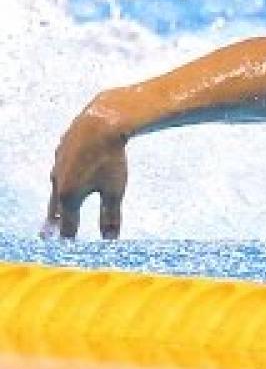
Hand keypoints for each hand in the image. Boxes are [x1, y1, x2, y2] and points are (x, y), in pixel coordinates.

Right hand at [44, 98, 129, 239]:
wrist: (100, 123)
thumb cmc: (109, 159)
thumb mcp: (114, 190)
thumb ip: (111, 216)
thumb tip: (111, 239)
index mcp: (68, 196)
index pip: (68, 225)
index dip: (69, 236)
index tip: (69, 246)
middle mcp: (58, 182)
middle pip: (56, 208)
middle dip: (56, 221)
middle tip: (49, 233)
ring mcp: (57, 165)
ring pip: (56, 187)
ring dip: (57, 200)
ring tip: (57, 209)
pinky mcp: (61, 151)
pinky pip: (61, 169)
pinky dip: (62, 178)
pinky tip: (65, 176)